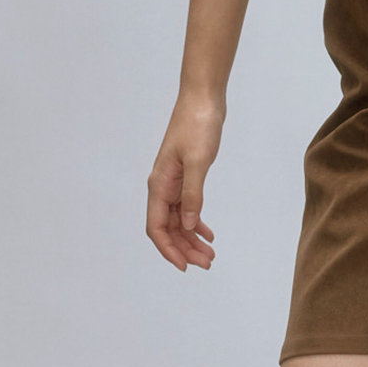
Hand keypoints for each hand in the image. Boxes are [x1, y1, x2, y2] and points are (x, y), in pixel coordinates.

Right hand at [146, 95, 223, 270]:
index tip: (184, 267)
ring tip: (210, 254)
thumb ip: (192, 194)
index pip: (157, 228)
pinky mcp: (185, 176)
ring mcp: (173, 182)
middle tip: (207, 263)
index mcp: (159, 185)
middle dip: (184, 249)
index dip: (168, 250)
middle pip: (168, 228)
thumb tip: (189, 225)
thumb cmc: (197, 125)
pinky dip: (196, 222)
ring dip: (191, 239)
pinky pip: (186, 207)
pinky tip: (208, 233)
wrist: (203, 99)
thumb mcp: (197, 161)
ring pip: (178, 220)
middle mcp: (162, 186)